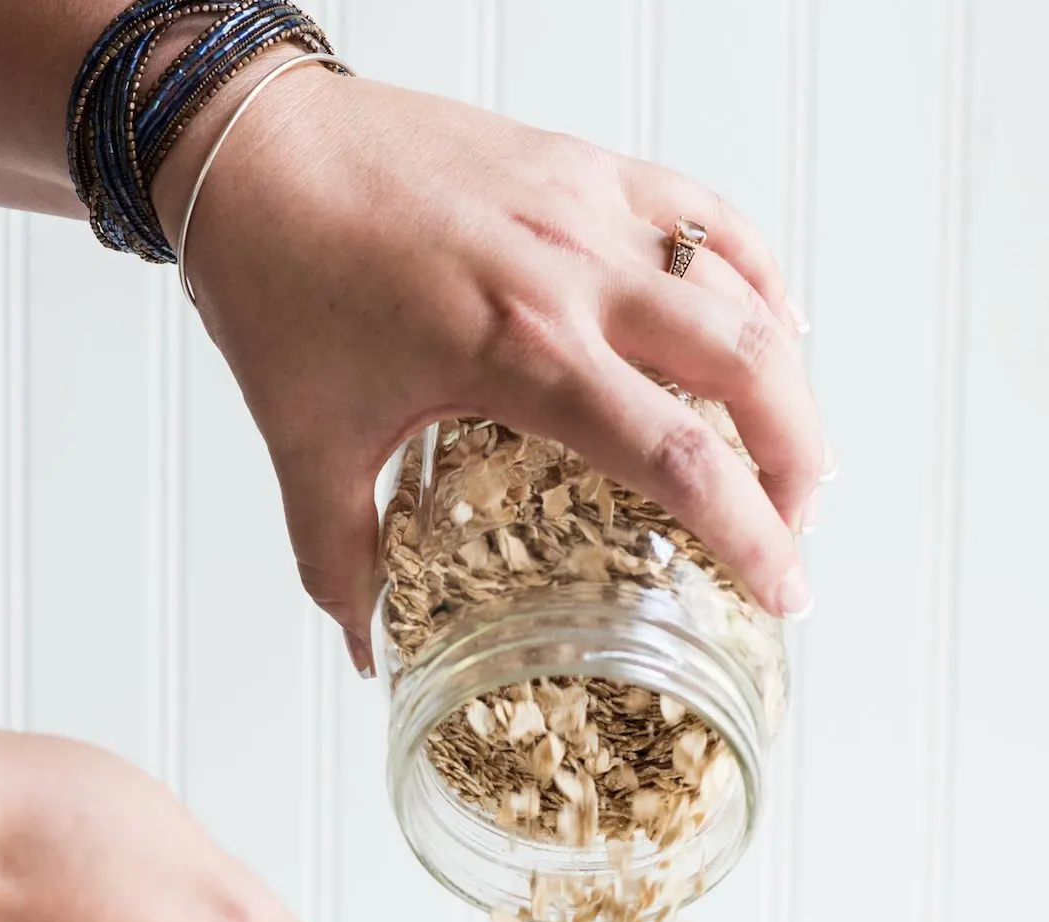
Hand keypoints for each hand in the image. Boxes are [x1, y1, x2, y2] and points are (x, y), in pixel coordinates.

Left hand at [155, 74, 828, 670]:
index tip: (784, 591)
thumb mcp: (306, 442)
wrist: (249, 144)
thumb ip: (341, 560)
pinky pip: (706, 213)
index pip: (676, 455)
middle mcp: (573, 269)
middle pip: (747, 367)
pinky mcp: (584, 163)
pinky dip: (757, 272)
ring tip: (792, 451)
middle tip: (798, 529)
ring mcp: (588, 204)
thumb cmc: (276, 280)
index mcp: (518, 348)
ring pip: (741, 288)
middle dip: (797, 460)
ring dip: (788, 378)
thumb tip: (373, 650)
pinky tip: (777, 325)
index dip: (750, 533)